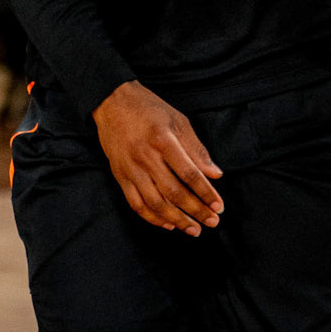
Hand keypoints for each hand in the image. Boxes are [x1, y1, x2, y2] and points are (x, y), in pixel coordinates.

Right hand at [92, 81, 223, 235]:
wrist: (111, 102)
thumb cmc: (149, 109)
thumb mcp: (178, 120)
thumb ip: (196, 149)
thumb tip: (215, 175)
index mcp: (163, 140)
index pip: (189, 173)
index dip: (206, 193)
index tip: (219, 206)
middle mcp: (145, 156)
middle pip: (173, 192)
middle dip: (196, 211)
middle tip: (212, 222)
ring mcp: (130, 168)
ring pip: (155, 203)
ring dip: (177, 220)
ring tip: (193, 229)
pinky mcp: (119, 176)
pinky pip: (136, 204)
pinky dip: (153, 218)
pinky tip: (168, 224)